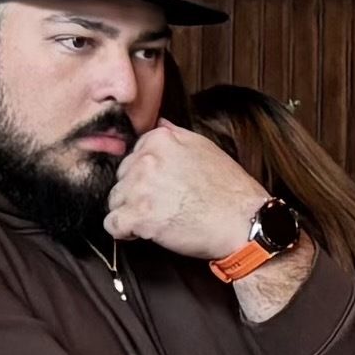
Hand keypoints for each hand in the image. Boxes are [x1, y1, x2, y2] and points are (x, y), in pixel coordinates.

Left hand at [107, 123, 274, 261]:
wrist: (242, 222)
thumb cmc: (229, 190)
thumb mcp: (206, 148)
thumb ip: (175, 134)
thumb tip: (158, 122)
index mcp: (161, 140)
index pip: (132, 156)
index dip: (145, 176)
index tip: (162, 187)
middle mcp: (147, 159)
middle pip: (121, 178)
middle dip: (135, 193)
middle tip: (163, 204)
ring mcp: (140, 188)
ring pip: (114, 201)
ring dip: (130, 212)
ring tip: (158, 218)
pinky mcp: (137, 216)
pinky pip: (112, 224)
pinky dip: (125, 231)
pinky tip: (145, 231)